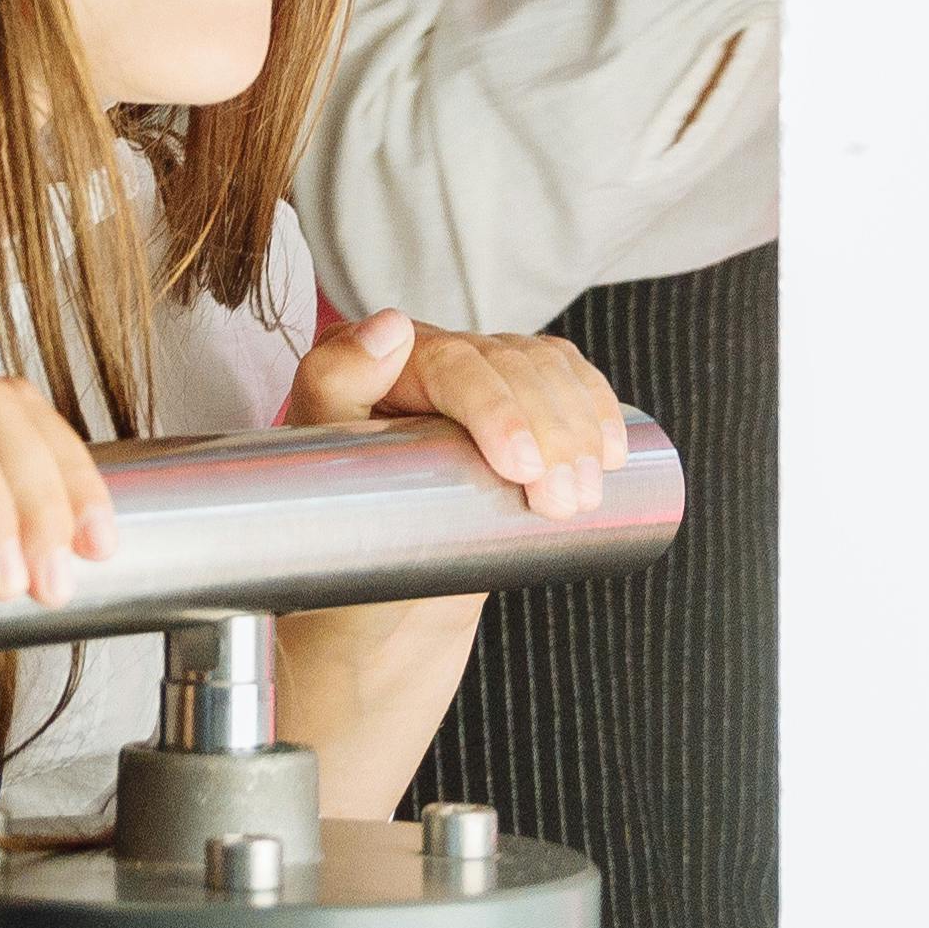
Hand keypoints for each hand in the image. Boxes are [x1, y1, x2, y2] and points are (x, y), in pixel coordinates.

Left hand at [268, 309, 622, 811]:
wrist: (375, 601)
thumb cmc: (337, 541)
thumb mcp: (317, 475)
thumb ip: (333, 386)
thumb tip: (390, 326)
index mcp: (371, 361)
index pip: (451, 364)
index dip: (498, 407)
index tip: (521, 467)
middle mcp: (425, 356)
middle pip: (510, 366)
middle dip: (550, 430)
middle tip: (563, 503)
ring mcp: (473, 376)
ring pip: (546, 368)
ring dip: (579, 424)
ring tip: (584, 494)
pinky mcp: (512, 404)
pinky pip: (563, 377)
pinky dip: (596, 406)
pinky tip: (611, 448)